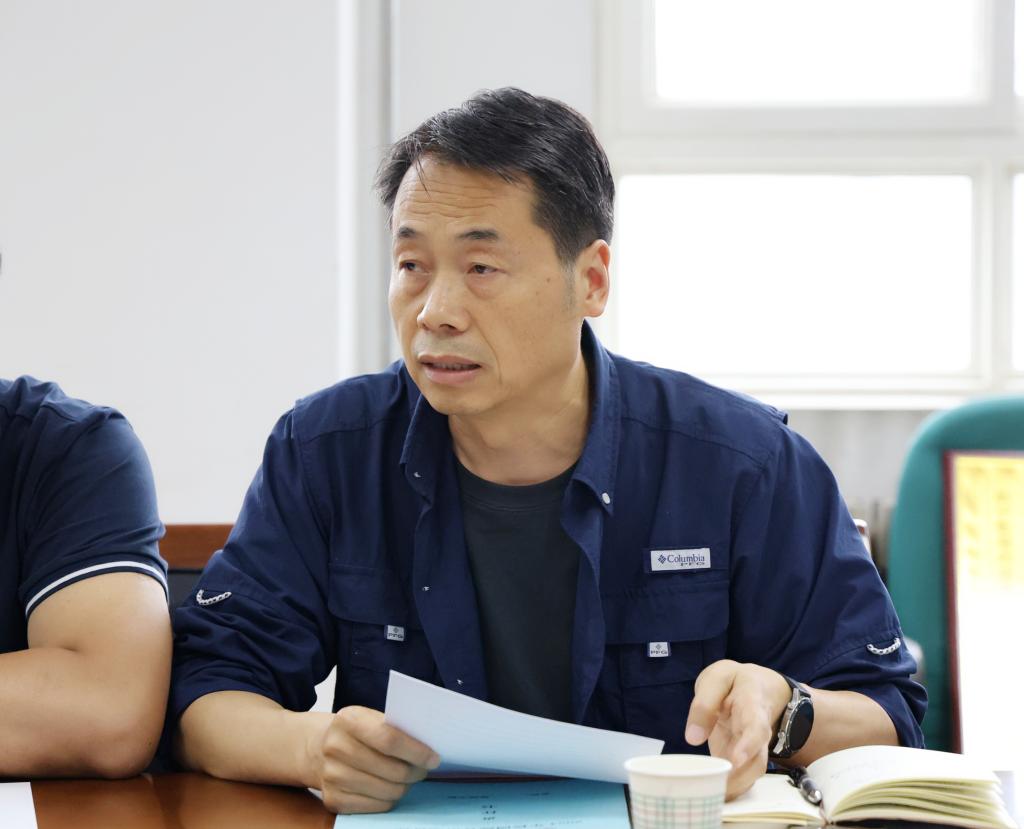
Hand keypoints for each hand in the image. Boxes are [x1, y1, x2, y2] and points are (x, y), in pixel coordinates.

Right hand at [308, 705, 440, 813]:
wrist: (317, 748)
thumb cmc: (356, 731)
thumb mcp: (369, 717)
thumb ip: (394, 727)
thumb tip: (429, 747)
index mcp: (347, 720)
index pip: (389, 740)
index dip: (416, 751)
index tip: (434, 758)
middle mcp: (335, 748)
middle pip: (391, 769)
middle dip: (415, 772)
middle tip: (424, 769)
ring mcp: (331, 776)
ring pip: (387, 790)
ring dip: (405, 786)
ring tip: (408, 777)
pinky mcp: (333, 799)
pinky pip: (376, 806)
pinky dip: (390, 799)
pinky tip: (391, 787)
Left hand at [684, 660, 791, 799]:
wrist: (759, 688)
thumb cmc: (734, 682)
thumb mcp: (717, 678)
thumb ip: (704, 704)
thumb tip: (693, 738)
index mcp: (752, 704)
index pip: (755, 726)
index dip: (748, 745)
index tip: (736, 760)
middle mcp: (759, 731)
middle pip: (758, 758)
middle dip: (739, 777)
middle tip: (718, 790)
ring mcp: (755, 747)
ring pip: (752, 773)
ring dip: (734, 788)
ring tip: (711, 797)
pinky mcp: (746, 759)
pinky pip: (744, 778)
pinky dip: (731, 790)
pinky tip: (713, 798)